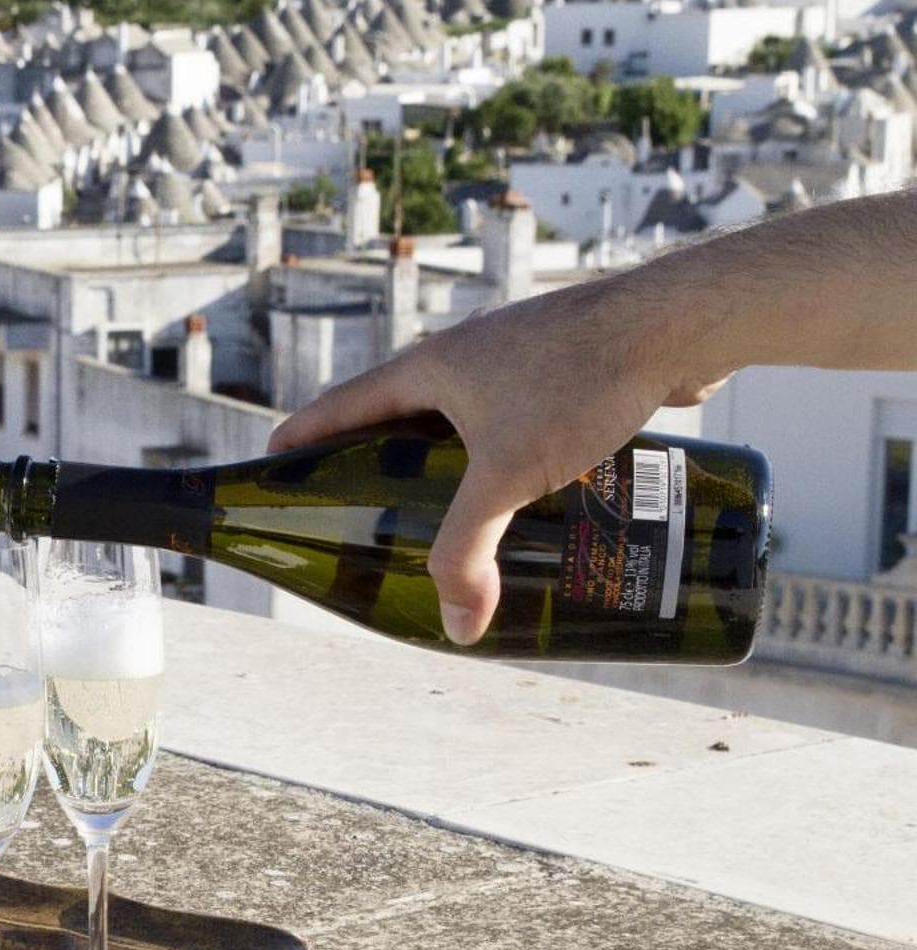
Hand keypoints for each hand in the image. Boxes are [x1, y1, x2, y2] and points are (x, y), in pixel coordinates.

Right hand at [267, 277, 730, 645]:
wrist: (677, 322)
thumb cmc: (581, 379)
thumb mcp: (509, 476)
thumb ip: (469, 551)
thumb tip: (456, 627)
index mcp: (426, 368)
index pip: (340, 407)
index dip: (303, 440)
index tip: (273, 466)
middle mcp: (463, 357)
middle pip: (398, 418)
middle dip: (377, 464)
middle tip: (363, 511)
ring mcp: (515, 360)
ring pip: (463, 421)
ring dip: (448, 464)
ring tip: (446, 514)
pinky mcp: (564, 371)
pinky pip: (515, 419)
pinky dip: (505, 457)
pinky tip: (528, 494)